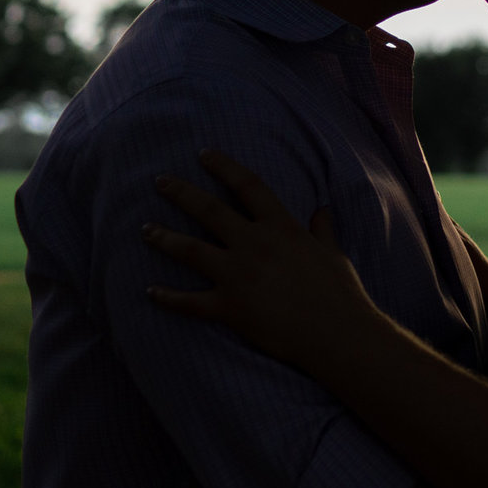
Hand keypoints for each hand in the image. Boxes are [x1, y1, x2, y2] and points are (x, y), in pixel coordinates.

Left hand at [144, 148, 375, 372]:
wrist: (337, 333)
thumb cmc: (341, 293)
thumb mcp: (333, 253)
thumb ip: (322, 230)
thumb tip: (322, 210)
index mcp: (282, 227)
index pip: (248, 185)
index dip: (224, 167)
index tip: (204, 155)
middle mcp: (255, 244)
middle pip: (209, 210)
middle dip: (181, 193)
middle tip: (159, 181)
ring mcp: (238, 276)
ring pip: (190, 250)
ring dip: (164, 238)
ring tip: (146, 229)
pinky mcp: (229, 308)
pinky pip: (189, 302)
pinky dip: (167, 298)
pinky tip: (150, 291)